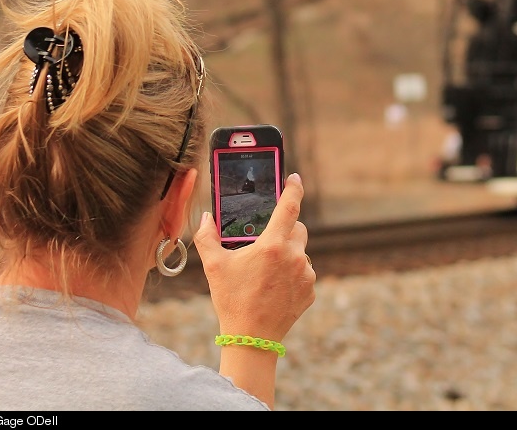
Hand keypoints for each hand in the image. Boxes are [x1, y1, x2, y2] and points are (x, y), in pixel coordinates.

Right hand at [193, 173, 315, 341]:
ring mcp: (305, 274)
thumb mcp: (214, 266)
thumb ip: (207, 237)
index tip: (294, 178)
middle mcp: (294, 256)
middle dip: (284, 230)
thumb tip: (206, 216)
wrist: (251, 339)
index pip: (290, 206)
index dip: (293, 188)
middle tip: (266, 244)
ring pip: (300, 252)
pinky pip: (304, 273)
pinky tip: (275, 287)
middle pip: (297, 229)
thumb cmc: (232, 300)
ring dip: (288, 255)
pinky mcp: (310, 290)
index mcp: (273, 245)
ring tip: (267, 272)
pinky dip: (293, 274)